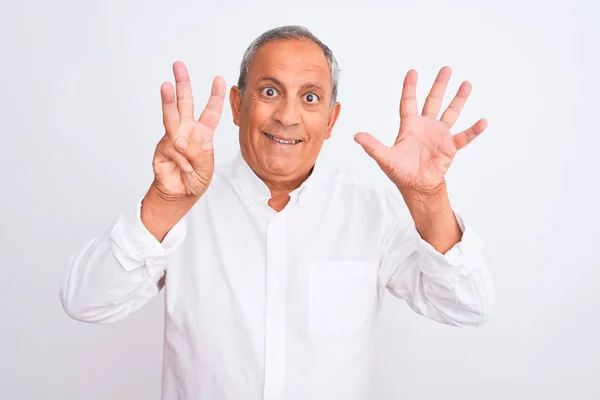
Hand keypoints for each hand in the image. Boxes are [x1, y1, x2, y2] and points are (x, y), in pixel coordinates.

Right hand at [152, 61, 225, 201]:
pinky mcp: (161, 149)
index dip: (215, 96)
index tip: (219, 79)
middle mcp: (187, 131)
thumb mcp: (205, 166)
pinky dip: (181, 159)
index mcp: (203, 133)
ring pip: (170, 116)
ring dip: (168, 101)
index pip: (210, 111)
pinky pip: (173, 149)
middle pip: (184, 103)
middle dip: (182, 84)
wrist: (180, 194)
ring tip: (165, 86)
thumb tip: (179, 141)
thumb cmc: (196, 178)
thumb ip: (196, 153)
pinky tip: (184, 167)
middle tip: (178, 66)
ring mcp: (173, 138)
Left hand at [354, 66, 486, 195]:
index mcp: (410, 127)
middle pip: (433, 101)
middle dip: (440, 85)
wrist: (417, 187)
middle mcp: (426, 127)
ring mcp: (439, 135)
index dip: (410, 88)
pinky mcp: (450, 147)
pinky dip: (473, 130)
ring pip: (451, 113)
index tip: (413, 72)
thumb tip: (356, 135)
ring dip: (458, 99)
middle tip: (446, 69)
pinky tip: (483, 121)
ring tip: (466, 84)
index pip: (409, 103)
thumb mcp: (385, 158)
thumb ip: (372, 146)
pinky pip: (464, 136)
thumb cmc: (401, 173)